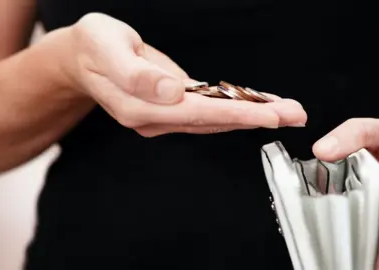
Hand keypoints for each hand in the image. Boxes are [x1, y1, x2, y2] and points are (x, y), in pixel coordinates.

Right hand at [57, 13, 305, 135]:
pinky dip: (237, 108)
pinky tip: (259, 105)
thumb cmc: (94, 47)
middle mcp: (155, 119)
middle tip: (294, 114)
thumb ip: (135, 72)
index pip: (197, 113)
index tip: (268, 116)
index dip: (235, 114)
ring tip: (287, 110)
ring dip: (252, 115)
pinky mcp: (173, 108)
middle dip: (256, 118)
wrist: (83, 57)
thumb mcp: (105, 46)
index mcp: (139, 107)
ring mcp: (164, 116)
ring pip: (216, 119)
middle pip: (213, 121)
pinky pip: (210, 111)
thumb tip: (170, 92)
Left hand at [312, 117, 378, 269]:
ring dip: (351, 259)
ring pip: (372, 252)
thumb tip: (321, 150)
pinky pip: (360, 237)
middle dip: (362, 267)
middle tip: (332, 266)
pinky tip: (323, 242)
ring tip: (323, 260)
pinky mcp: (374, 220)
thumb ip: (355, 135)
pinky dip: (344, 242)